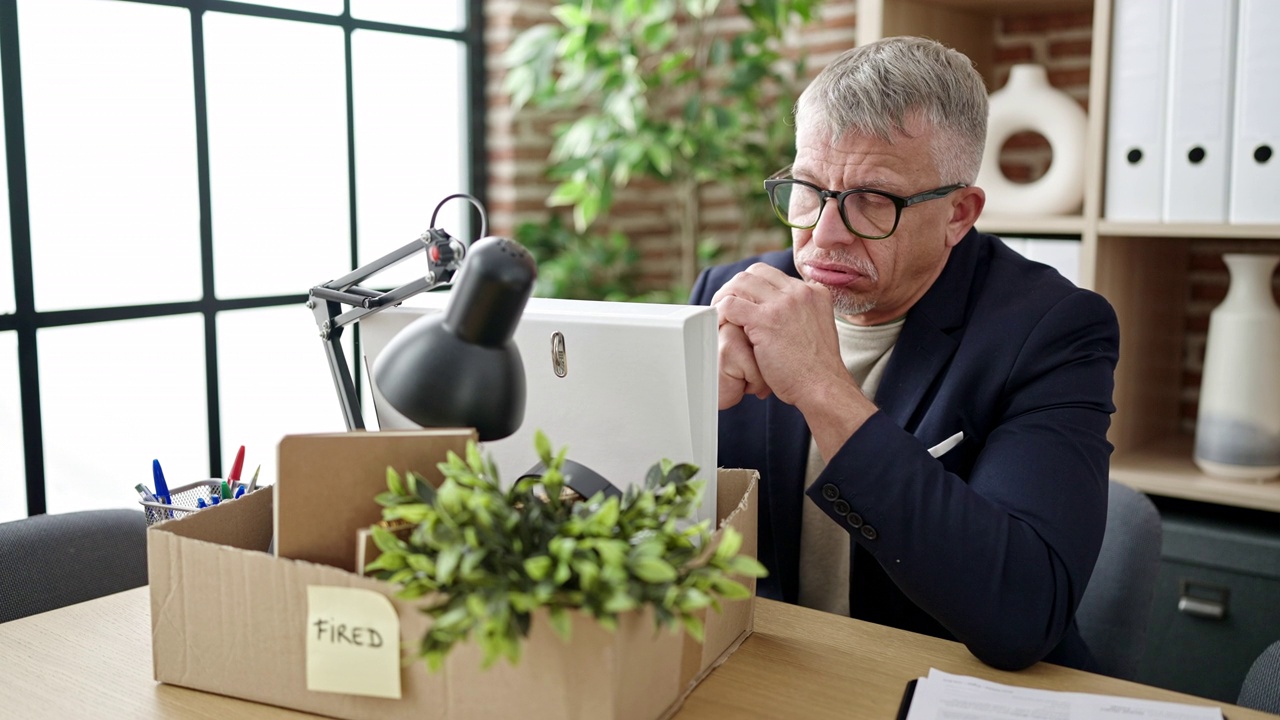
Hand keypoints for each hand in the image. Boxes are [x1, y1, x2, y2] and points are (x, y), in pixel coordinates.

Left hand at [711, 263, 849, 409]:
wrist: (823, 386)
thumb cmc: (816, 369)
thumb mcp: (816, 329)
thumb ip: (801, 316)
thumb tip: (781, 316)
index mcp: (813, 292)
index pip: (773, 275)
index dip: (753, 287)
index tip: (744, 302)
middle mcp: (800, 292)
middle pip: (755, 272)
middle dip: (736, 286)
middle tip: (725, 305)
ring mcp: (783, 304)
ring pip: (740, 283)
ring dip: (724, 297)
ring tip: (719, 314)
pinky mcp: (766, 320)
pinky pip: (730, 305)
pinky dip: (719, 313)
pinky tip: (719, 325)